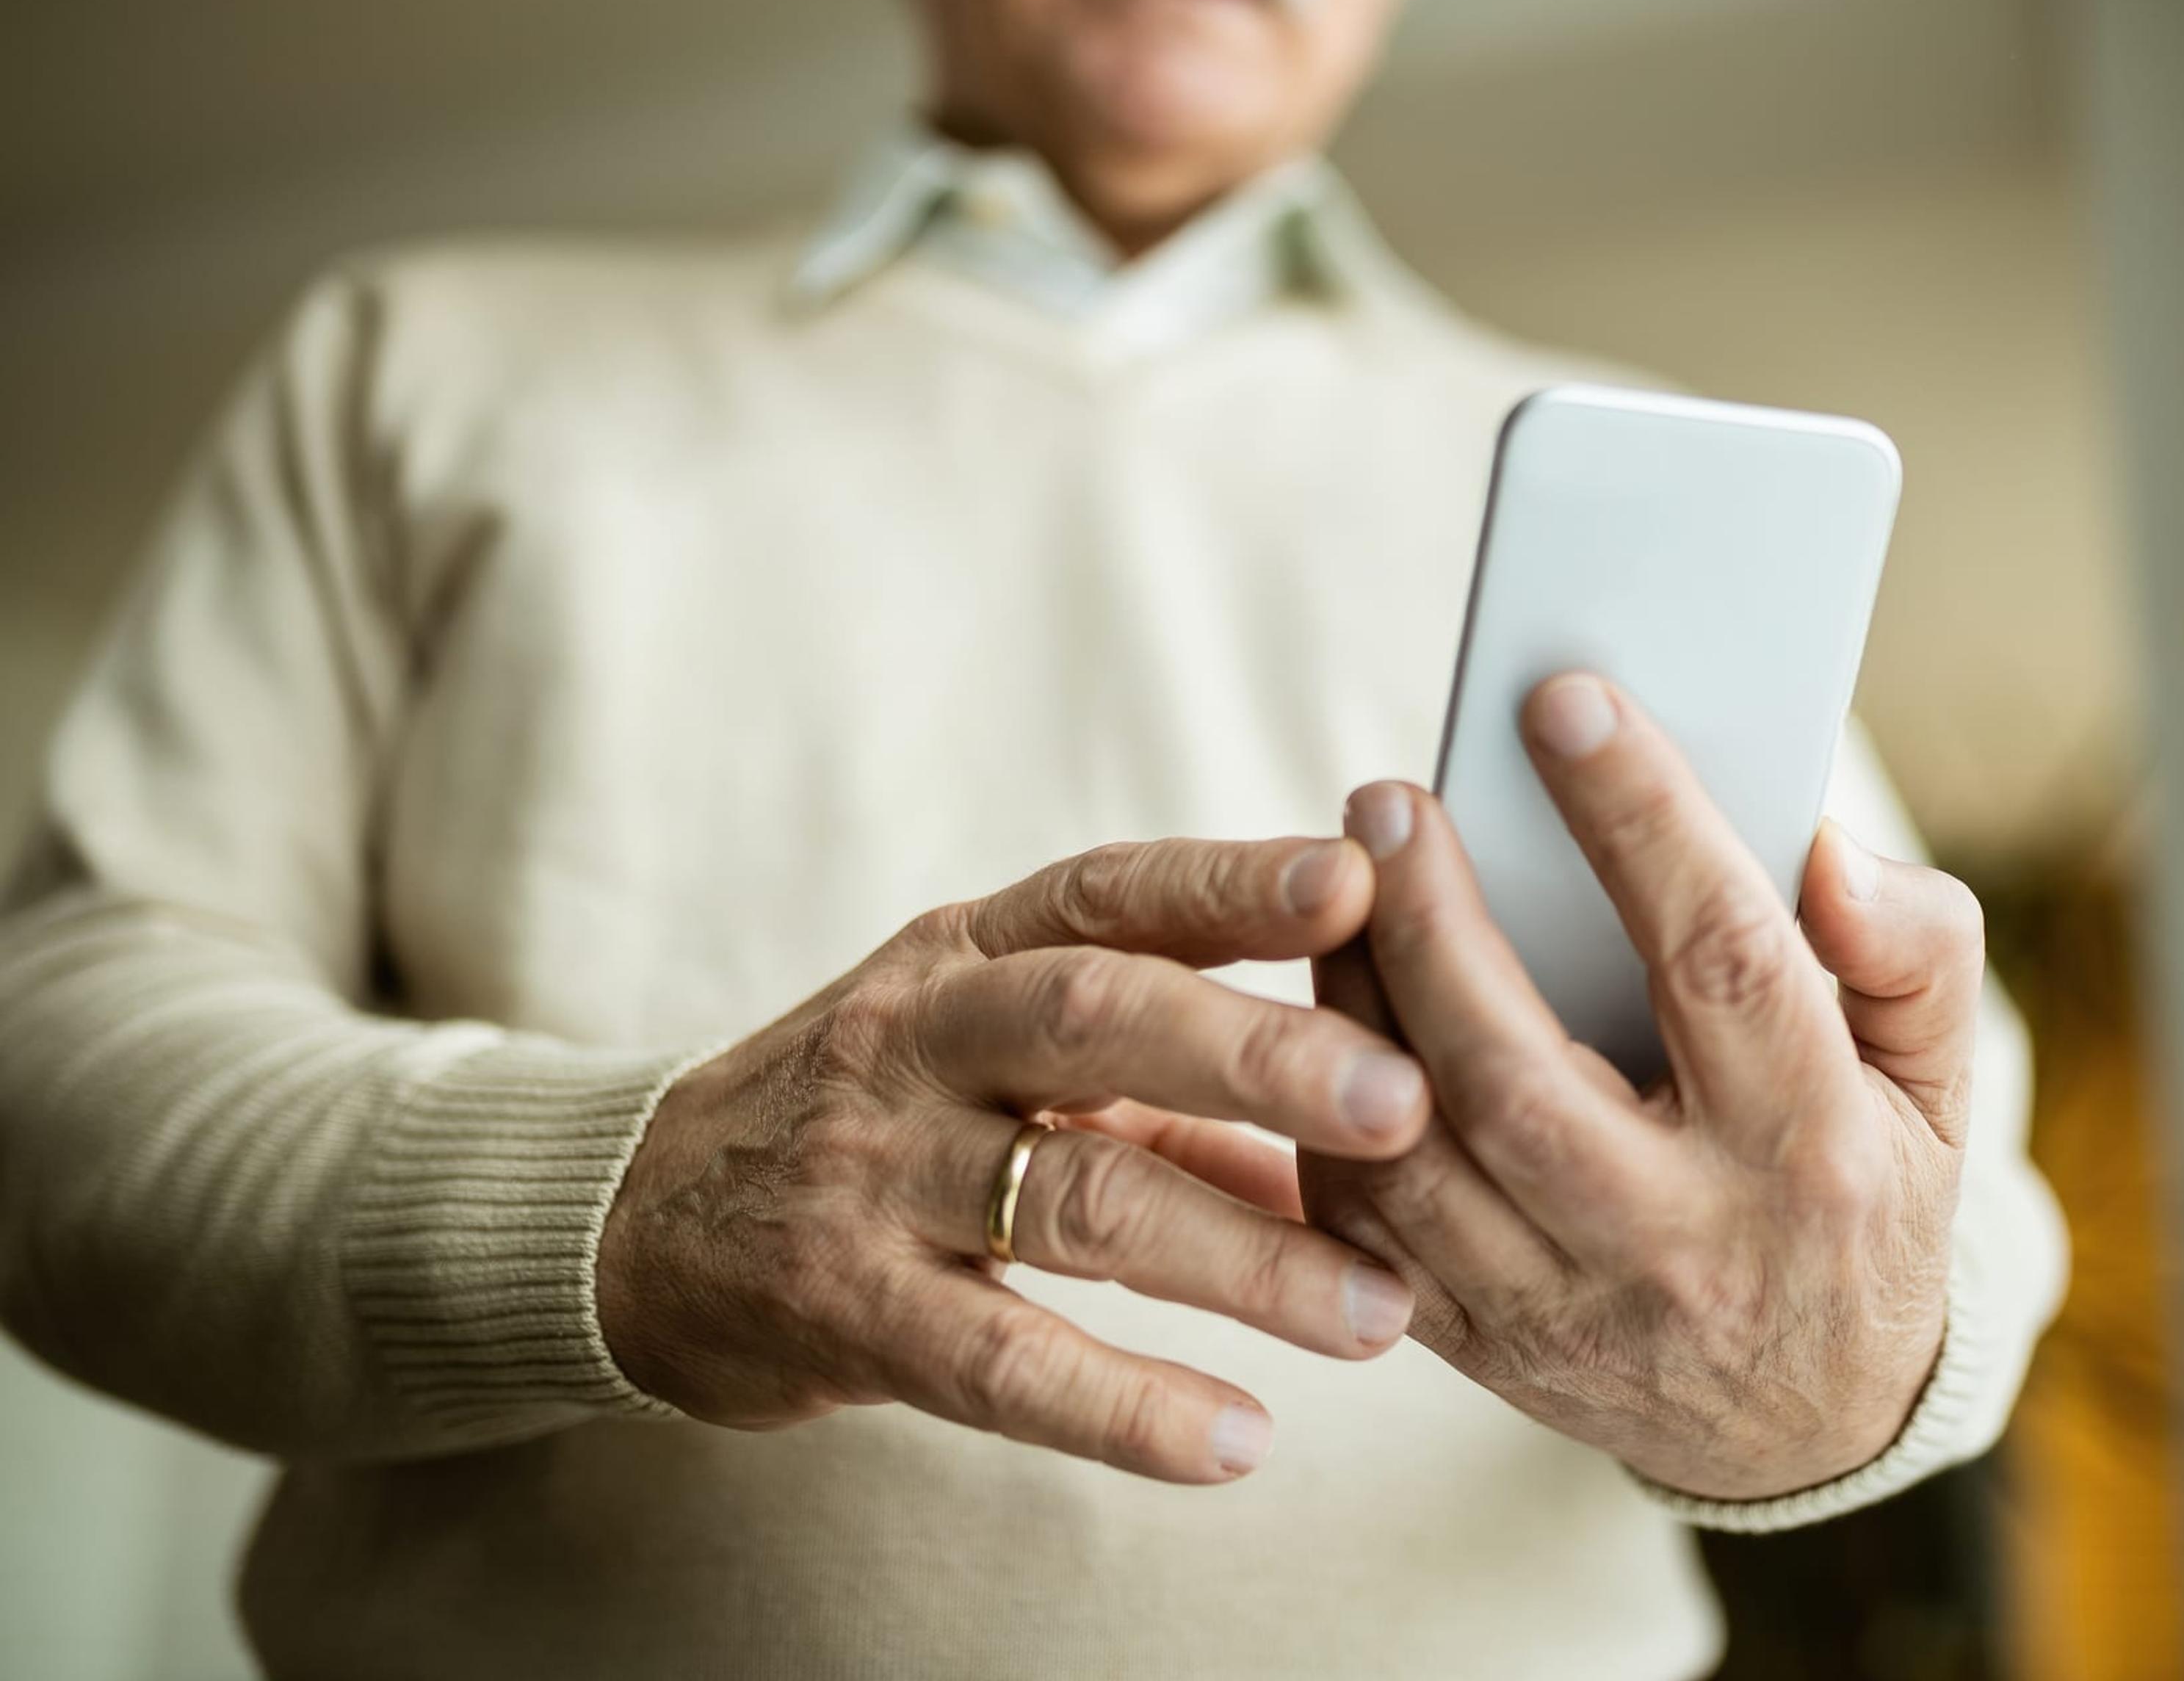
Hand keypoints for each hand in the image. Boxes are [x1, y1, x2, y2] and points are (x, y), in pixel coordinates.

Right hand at [595, 834, 1431, 1483]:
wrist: (639, 1222)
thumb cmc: (876, 1117)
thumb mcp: (1000, 1053)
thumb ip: (1175, 1088)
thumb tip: (1366, 1144)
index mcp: (973, 952)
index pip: (1111, 893)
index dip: (1230, 882)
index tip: (1358, 880)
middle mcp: (921, 1036)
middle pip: (1096, 1018)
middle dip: (1259, 1055)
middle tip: (1404, 1102)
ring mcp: (876, 1172)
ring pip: (1072, 1197)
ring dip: (1241, 1257)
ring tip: (1379, 1313)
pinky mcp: (848, 1308)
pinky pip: (999, 1361)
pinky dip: (1124, 1404)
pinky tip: (1234, 1442)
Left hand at [1301, 674, 1978, 1501]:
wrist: (1811, 1427)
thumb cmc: (1864, 1199)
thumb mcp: (1939, 1084)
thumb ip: (1912, 951)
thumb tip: (1822, 853)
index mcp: (1809, 1151)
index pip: (1716, 959)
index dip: (1638, 820)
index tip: (1565, 704)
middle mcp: (1680, 1239)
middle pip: (1516, 1071)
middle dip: (1433, 921)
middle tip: (1390, 800)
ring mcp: (1567, 1308)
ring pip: (1412, 1156)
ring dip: (1351, 1008)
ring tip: (1335, 887)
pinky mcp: (1482, 1346)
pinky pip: (1364, 1229)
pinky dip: (1321, 1117)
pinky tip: (1322, 1013)